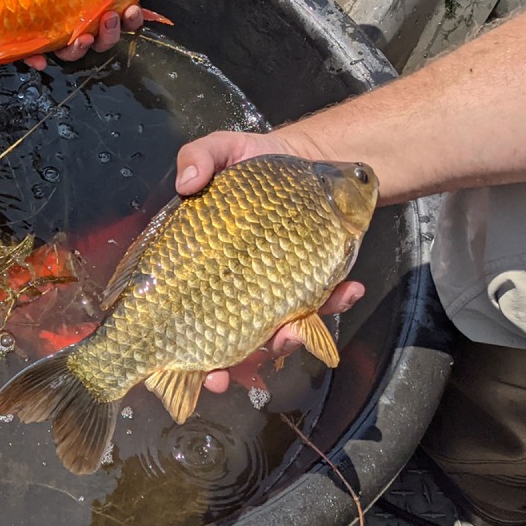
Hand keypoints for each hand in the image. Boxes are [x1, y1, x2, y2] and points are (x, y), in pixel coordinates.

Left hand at [28, 0, 158, 70]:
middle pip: (104, 41)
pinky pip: (37, 54)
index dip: (132, 20)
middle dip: (110, 33)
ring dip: (80, 48)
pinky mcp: (36, 40)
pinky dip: (38, 59)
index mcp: (101, 7)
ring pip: (75, 52)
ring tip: (82, 37)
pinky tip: (39, 59)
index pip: (124, 20)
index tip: (131, 9)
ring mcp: (60, 35)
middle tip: (109, 18)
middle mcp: (84, 24)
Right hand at [175, 129, 363, 391]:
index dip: (177, 348)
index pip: (180, 310)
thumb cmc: (256, 159)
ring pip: (274, 332)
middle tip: (229, 377)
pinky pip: (322, 305)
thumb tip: (186, 183)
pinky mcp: (310, 282)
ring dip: (285, 340)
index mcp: (199, 262)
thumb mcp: (223, 147)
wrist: (311, 159)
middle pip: (222, 337)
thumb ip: (200, 155)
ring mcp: (272, 288)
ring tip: (296, 331)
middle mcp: (232, 284)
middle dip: (226, 366)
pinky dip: (336, 303)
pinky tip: (348, 289)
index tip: (183, 363)